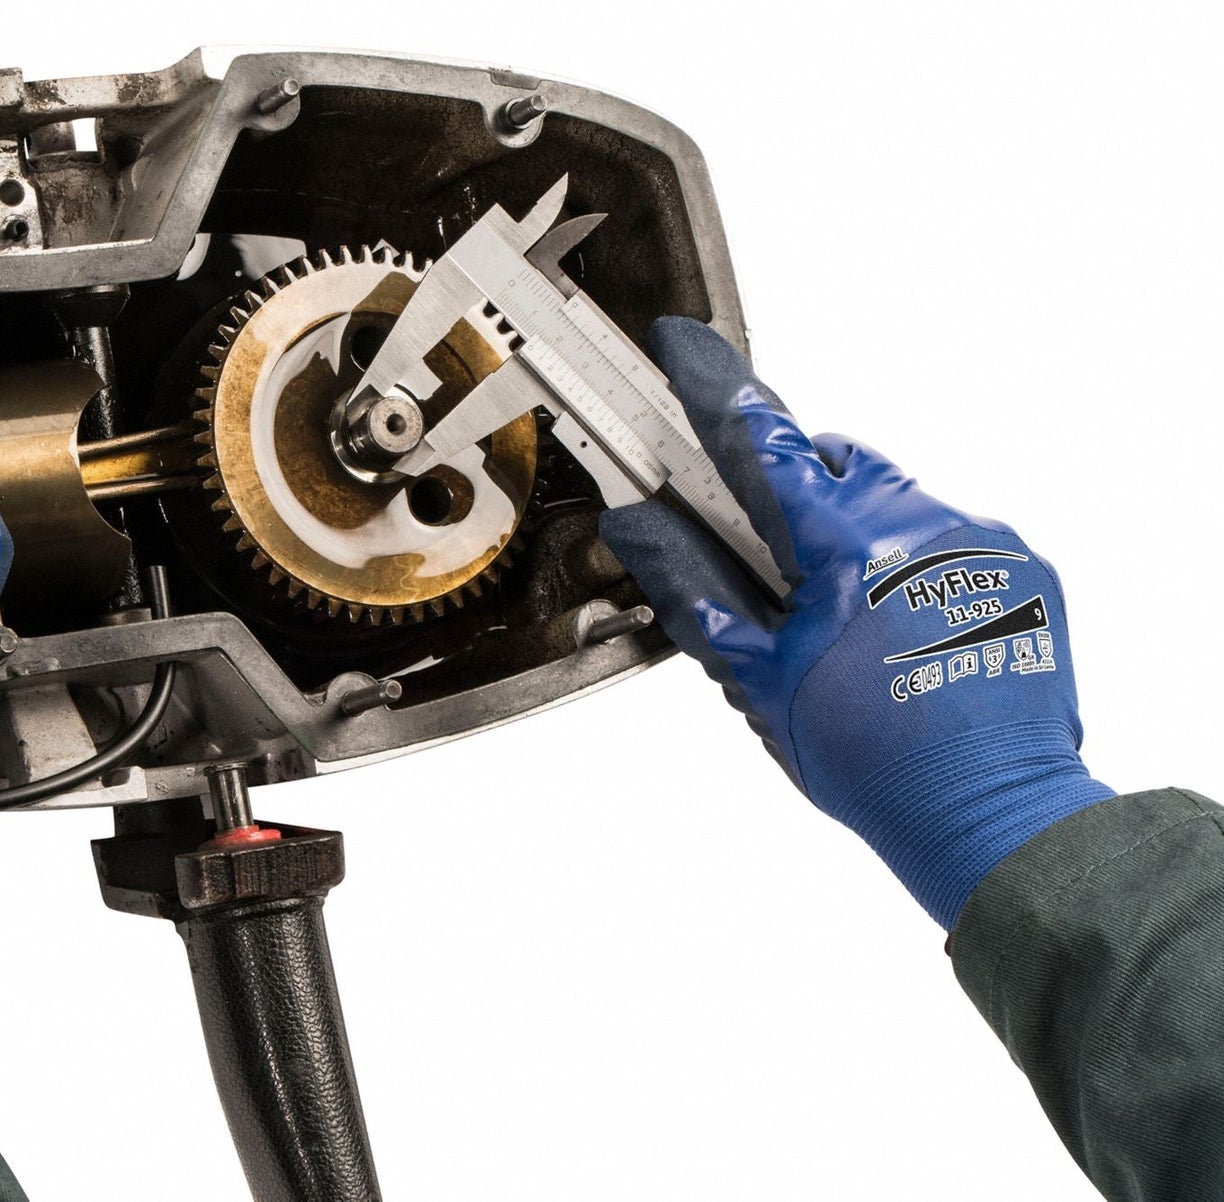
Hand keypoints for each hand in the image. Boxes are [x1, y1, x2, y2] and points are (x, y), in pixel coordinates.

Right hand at [598, 317, 1111, 926]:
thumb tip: (638, 526)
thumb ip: (693, 587)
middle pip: (833, 465)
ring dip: (857, 533)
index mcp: (848, 544)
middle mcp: (924, 522)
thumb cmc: (876, 762)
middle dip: (792, 492)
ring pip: (893, 498)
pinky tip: (902, 630)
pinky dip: (914, 561)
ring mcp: (981, 540)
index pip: (765, 440)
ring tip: (846, 620)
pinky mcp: (1023, 565)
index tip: (683, 346)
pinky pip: (949, 532)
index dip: (713, 389)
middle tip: (772, 563)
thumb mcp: (758, 678)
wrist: (992, 815)